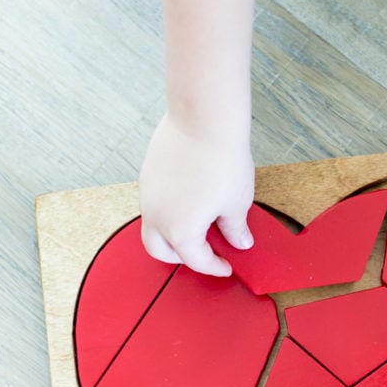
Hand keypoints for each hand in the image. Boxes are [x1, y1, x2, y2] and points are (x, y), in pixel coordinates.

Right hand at [139, 112, 254, 275]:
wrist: (204, 119)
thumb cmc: (221, 160)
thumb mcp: (236, 202)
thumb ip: (235, 228)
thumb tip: (239, 241)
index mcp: (180, 231)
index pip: (196, 261)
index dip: (214, 267)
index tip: (226, 266)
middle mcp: (157, 216)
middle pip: (160, 251)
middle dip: (180, 257)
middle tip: (203, 253)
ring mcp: (148, 194)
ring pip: (153, 226)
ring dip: (171, 233)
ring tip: (196, 224)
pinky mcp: (147, 174)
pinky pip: (153, 202)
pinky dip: (167, 210)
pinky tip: (187, 199)